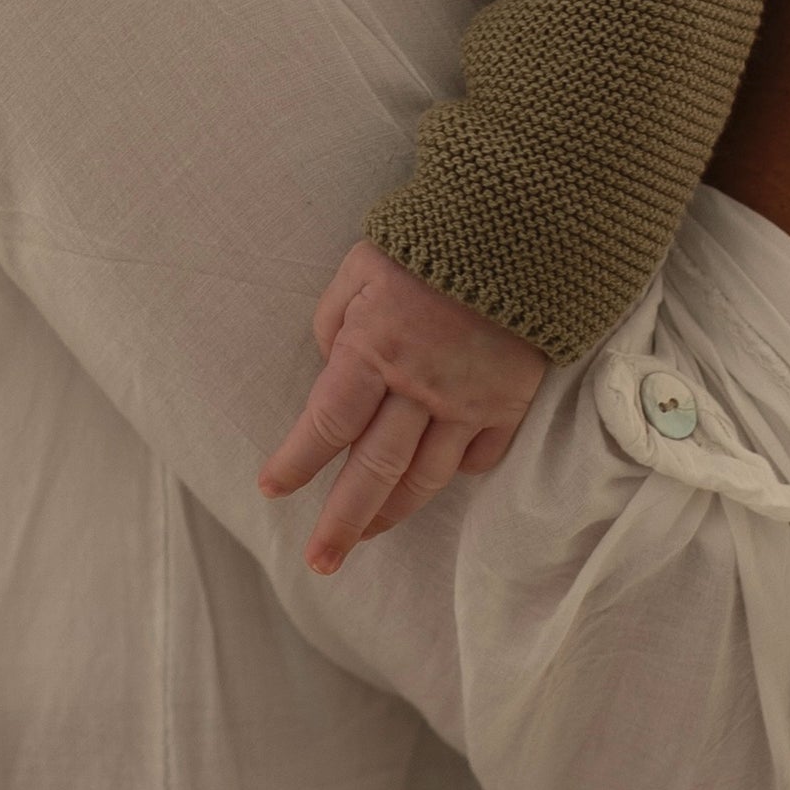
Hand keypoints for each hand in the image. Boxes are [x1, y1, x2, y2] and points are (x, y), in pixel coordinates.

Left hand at [263, 244, 545, 574]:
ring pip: (425, 477)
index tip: (272, 489)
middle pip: (374, 471)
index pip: (326, 423)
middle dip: (342, 522)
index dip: (296, 462)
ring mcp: (469, 400)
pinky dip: (452, 475)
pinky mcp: (509, 403)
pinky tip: (429, 483)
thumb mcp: (358, 269)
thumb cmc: (425, 242)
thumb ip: (334, 323)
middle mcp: (420, 386)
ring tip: (366, 537)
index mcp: (373, 349)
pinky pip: (478, 458)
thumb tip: (330, 369)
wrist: (518, 227)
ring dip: (392, 514)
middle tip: (319, 562)